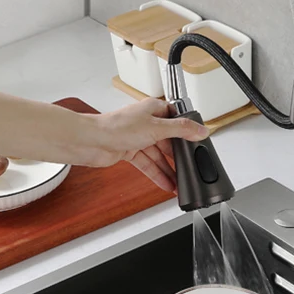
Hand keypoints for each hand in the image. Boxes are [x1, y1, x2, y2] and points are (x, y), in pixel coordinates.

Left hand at [93, 97, 208, 191]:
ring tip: (179, 184)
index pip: (177, 119)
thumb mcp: (157, 128)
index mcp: (154, 109)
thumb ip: (182, 130)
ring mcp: (137, 137)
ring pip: (158, 155)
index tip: (198, 143)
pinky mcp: (129, 151)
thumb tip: (201, 130)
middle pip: (169, 141)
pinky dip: (156, 174)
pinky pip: (148, 164)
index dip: (187, 132)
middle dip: (178, 157)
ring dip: (168, 170)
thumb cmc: (117, 127)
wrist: (91, 141)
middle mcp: (146, 122)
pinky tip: (166, 184)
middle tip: (190, 169)